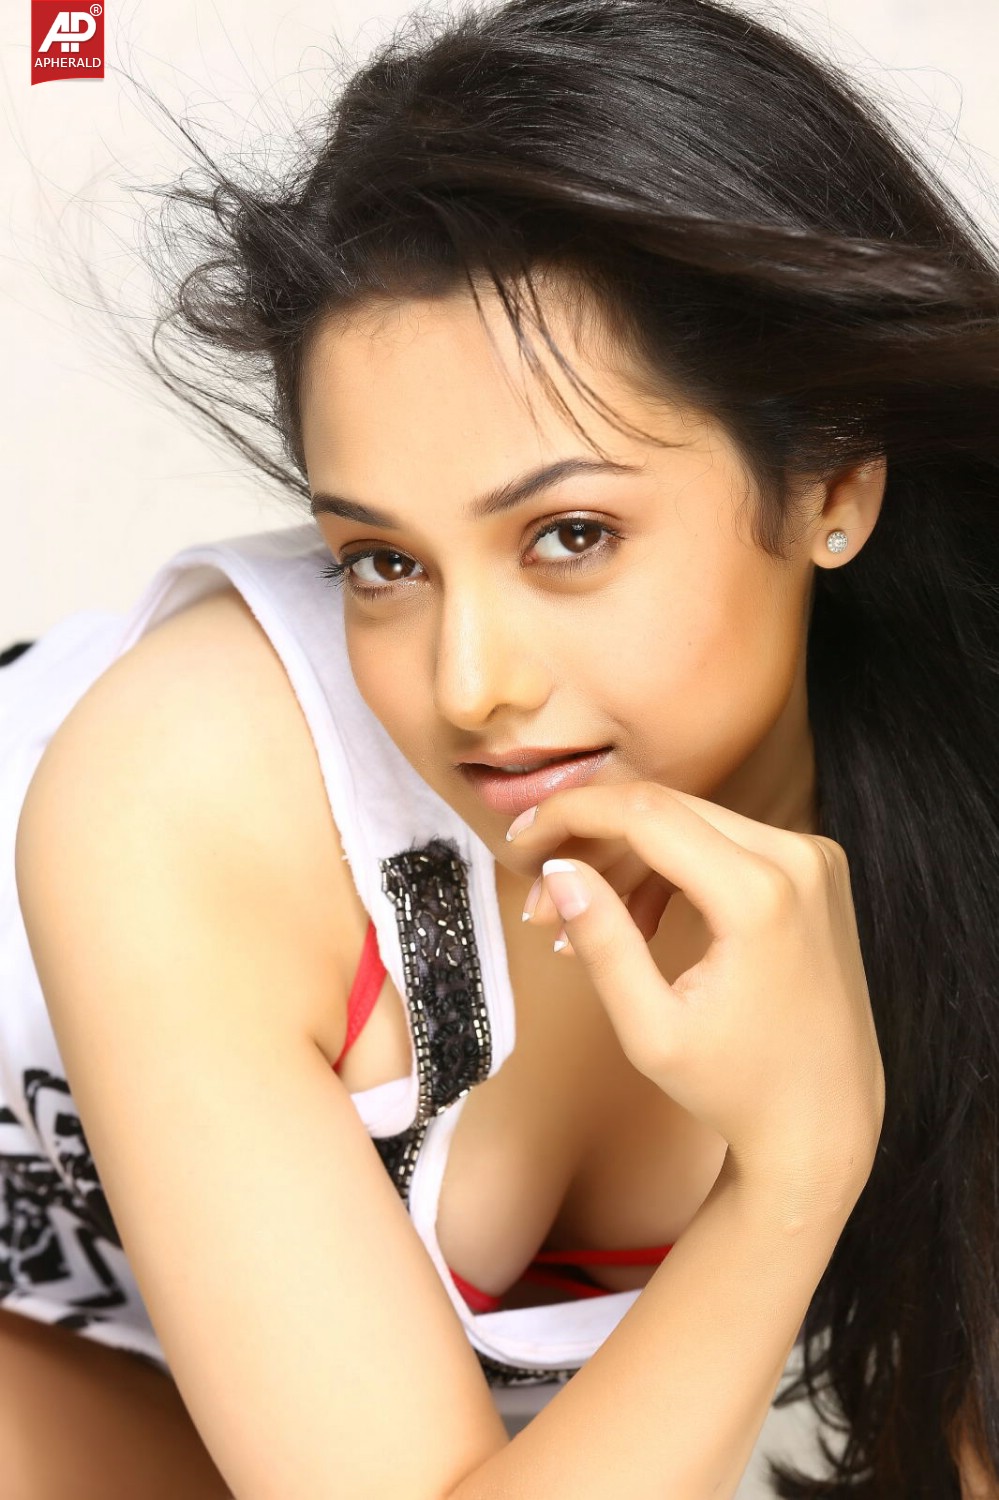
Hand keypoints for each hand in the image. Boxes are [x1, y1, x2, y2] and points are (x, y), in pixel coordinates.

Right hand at [506, 781, 885, 1206]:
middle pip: (666, 808)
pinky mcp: (815, 870)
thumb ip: (603, 943)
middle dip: (589, 838)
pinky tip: (637, 921)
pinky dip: (670, 868)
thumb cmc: (736, 1089)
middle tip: (533, 890)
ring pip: (692, 822)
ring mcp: (814, 861)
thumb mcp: (650, 1032)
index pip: (645, 814)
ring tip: (574, 922)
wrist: (826, 1120)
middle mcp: (798, 860)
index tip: (520, 839)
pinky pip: (724, 843)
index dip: (571, 814)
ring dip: (625, 858)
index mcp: (760, 896)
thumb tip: (557, 870)